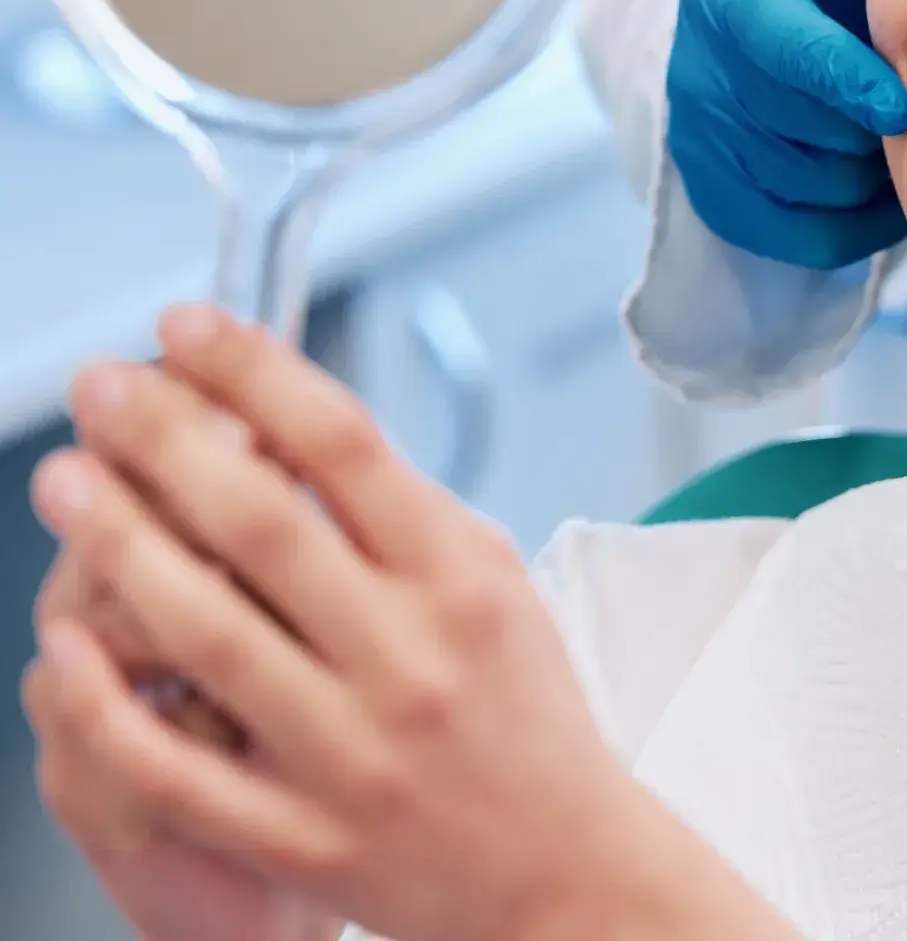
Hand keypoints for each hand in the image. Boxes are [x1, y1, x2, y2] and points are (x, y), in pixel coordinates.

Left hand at [28, 307, 793, 940]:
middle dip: (166, 439)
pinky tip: (65, 645)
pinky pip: (178, 768)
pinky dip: (110, 705)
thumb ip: (402, 509)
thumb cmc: (522, 706)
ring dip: (122, 545)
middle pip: (261, 525)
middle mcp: (405, 656)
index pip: (344, 445)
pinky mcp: (299, 836)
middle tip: (102, 387)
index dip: (255, 372)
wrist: (556, 863)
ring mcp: (347, 751)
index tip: (189, 327)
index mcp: (459, 578)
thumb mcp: (494, 577)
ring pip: (207, 633)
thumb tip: (285, 430)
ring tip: (67, 480)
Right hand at [667, 0, 906, 267]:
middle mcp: (697, 66)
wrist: (776, 31)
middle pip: (793, 127)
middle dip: (861, 128)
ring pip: (798, 187)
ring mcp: (699, 135)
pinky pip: (792, 233)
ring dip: (860, 174)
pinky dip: (846, 221)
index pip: (776, 47)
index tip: (898, 105)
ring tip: (893, 141)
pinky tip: (872, 181)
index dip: (838, 80)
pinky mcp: (713, 193)